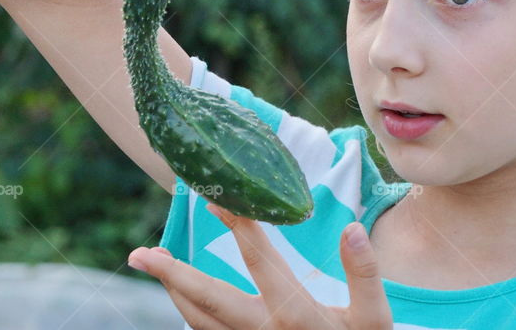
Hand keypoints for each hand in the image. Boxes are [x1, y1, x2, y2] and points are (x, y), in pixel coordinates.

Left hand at [128, 203, 392, 328]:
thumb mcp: (374, 319)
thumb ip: (365, 274)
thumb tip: (352, 228)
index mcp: (296, 316)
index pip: (261, 261)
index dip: (240, 226)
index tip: (217, 199)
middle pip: (209, 301)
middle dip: (173, 274)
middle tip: (141, 254)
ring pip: (199, 323)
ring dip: (175, 291)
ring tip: (157, 262)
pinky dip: (191, 312)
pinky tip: (186, 295)